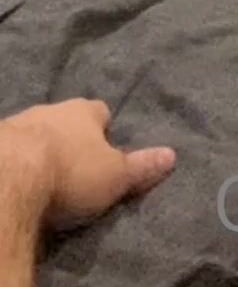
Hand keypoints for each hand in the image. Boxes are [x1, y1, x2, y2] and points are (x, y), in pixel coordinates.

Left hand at [0, 100, 175, 231]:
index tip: (105, 150)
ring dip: (42, 148)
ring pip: (38, 132)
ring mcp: (21, 123)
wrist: (11, 177)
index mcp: (85, 111)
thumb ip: (141, 166)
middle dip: (71, 138)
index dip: (104, 131)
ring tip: (46, 175)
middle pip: (67, 121)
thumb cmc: (71, 172)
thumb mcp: (114, 176)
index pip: (101, 112)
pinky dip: (19, 160)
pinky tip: (21, 177)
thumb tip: (173, 154)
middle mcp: (53, 109)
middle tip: (76, 166)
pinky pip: (14, 148)